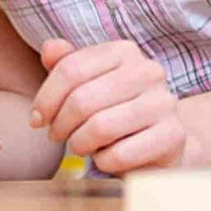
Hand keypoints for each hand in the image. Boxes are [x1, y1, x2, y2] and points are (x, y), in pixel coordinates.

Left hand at [31, 38, 185, 172]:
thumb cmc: (113, 107)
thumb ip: (65, 63)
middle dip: (60, 123)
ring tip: (77, 146)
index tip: (36, 119)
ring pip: (100, 126)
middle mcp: (147, 70)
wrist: (161, 139)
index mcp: (122, 50)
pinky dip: (103, 161)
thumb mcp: (86, 82)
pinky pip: (122, 153)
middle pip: (82, 99)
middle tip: (56, 136)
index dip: (45, 98)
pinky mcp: (174, 135)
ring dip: (79, 143)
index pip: (70, 70)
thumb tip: (50, 49)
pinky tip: (103, 158)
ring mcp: (165, 102)